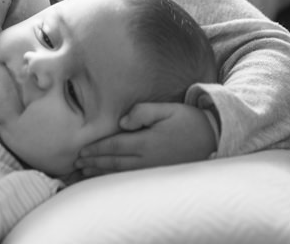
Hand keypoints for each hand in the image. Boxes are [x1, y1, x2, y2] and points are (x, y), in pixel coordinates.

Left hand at [75, 103, 215, 176]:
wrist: (213, 139)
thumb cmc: (188, 121)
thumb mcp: (167, 109)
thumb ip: (142, 112)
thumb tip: (122, 122)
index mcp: (146, 142)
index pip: (114, 146)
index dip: (95, 150)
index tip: (81, 151)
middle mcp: (147, 159)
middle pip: (113, 162)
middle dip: (93, 163)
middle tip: (76, 162)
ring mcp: (153, 170)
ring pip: (120, 174)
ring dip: (101, 174)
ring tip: (84, 172)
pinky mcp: (158, 175)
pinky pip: (131, 179)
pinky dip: (115, 180)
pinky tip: (106, 178)